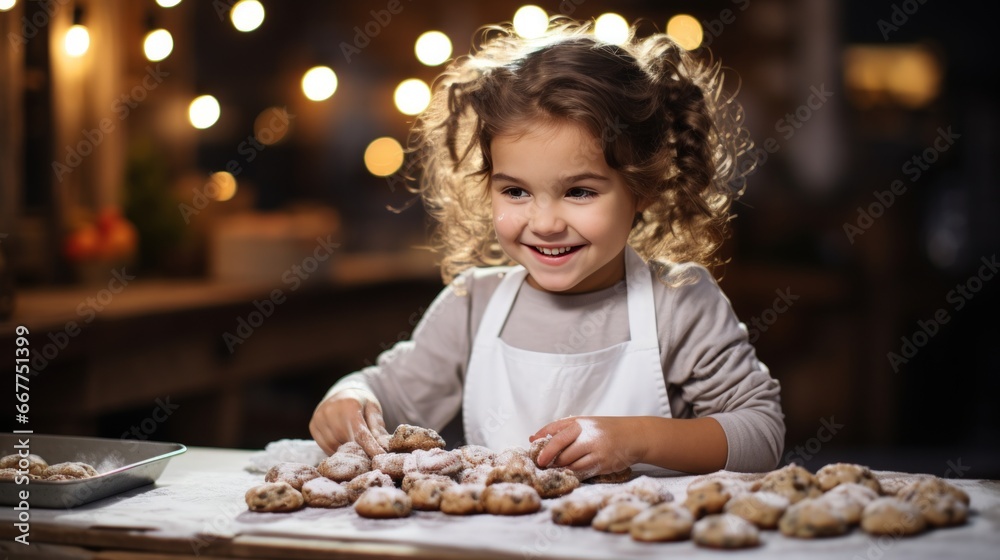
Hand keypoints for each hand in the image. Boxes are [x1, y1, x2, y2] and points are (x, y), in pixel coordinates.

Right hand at [309, 388, 390, 456]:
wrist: (342, 392)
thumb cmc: (361, 403)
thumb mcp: (373, 409)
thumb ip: (377, 428)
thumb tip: (383, 447)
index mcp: (349, 404)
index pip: (360, 434)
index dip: (371, 449)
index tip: (379, 459)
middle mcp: (330, 410)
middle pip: (346, 441)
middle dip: (359, 452)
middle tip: (369, 459)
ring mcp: (319, 418)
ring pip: (334, 447)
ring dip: (346, 452)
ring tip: (357, 451)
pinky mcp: (312, 426)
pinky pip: (325, 447)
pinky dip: (336, 450)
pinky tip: (343, 445)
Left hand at [530, 416, 645, 479]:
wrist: (635, 436)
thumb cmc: (606, 430)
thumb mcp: (586, 423)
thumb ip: (562, 430)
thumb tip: (533, 438)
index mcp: (579, 422)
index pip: (553, 430)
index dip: (540, 440)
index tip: (531, 448)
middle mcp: (586, 433)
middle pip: (558, 448)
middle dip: (547, 458)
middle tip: (541, 464)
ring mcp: (594, 449)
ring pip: (568, 462)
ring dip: (561, 466)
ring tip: (558, 467)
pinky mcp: (601, 463)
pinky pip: (581, 471)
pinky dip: (573, 472)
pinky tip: (572, 471)